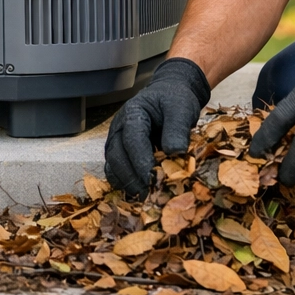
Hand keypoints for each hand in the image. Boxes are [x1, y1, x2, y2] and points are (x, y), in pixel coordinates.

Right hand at [104, 58, 210, 197]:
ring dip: (127, 184)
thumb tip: (174, 152)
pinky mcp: (120, 154)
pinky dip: (126, 185)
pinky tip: (141, 194)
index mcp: (133, 113)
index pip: (132, 139)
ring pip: (113, 167)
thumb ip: (177, 128)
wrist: (170, 96)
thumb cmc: (175, 101)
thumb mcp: (181, 108)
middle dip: (131, 177)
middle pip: (117, 156)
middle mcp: (119, 128)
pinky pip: (117, 173)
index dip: (140, 160)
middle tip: (149, 194)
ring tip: (145, 198)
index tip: (152, 178)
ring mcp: (117, 142)